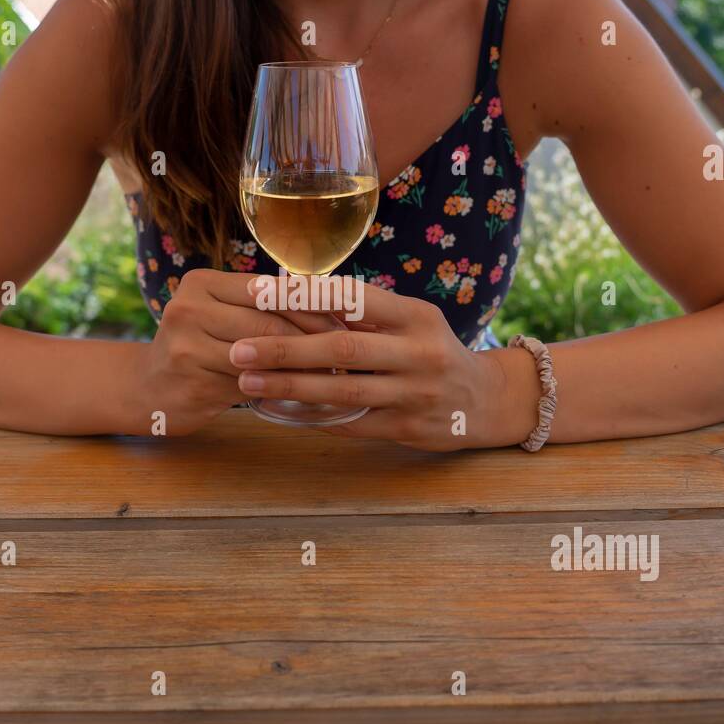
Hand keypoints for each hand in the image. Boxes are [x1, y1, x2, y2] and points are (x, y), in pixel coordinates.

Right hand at [129, 268, 341, 435]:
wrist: (149, 388)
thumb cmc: (198, 347)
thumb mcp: (219, 314)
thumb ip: (260, 306)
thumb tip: (330, 303)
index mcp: (201, 283)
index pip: (268, 289)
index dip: (309, 304)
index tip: (343, 319)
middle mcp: (189, 308)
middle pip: (267, 321)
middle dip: (311, 337)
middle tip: (343, 350)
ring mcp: (186, 347)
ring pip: (261, 354)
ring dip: (300, 365)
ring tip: (330, 371)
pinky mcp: (193, 383)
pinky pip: (250, 383)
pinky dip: (278, 387)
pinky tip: (300, 390)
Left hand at [228, 277, 540, 450]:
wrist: (486, 401)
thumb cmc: (431, 350)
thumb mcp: (412, 320)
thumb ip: (365, 313)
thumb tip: (295, 294)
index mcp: (415, 315)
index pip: (351, 298)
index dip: (302, 296)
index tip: (256, 294)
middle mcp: (419, 352)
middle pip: (341, 348)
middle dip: (284, 349)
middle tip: (237, 350)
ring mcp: (415, 394)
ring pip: (342, 390)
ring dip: (290, 388)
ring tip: (247, 383)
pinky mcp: (408, 429)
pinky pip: (353, 423)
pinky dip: (314, 416)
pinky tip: (279, 411)